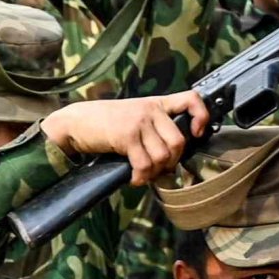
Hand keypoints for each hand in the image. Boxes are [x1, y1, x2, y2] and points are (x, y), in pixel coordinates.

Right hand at [39, 92, 209, 181]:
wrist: (76, 122)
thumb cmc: (104, 123)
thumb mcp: (134, 116)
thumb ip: (154, 128)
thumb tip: (171, 159)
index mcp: (156, 103)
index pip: (191, 100)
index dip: (201, 118)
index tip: (196, 134)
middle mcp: (151, 110)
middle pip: (179, 142)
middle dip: (170, 162)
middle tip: (157, 168)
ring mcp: (139, 122)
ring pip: (163, 156)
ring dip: (154, 173)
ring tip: (142, 174)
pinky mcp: (127, 136)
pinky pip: (145, 164)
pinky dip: (140, 177)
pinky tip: (133, 177)